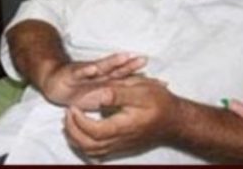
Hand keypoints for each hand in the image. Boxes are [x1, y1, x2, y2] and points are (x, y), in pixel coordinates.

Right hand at [41, 53, 146, 108]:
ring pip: (101, 67)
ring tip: (124, 57)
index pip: (129, 80)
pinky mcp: (73, 74)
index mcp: (109, 82)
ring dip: (112, 62)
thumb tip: (139, 107)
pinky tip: (93, 69)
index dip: (144, 81)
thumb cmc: (80, 89)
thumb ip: (119, 99)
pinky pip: (80, 72)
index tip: (163, 82)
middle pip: (118, 70)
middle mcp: (100, 76)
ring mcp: (87, 73)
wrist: (55, 82)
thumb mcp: (102, 96)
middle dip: (131, 65)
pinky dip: (86, 70)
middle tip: (144, 60)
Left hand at [63, 76, 177, 158]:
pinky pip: (99, 153)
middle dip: (73, 131)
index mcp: (123, 126)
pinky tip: (82, 133)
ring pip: (92, 151)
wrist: (175, 120)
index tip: (73, 106)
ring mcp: (121, 146)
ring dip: (77, 139)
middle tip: (67, 114)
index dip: (78, 120)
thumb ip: (119, 93)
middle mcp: (120, 140)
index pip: (93, 131)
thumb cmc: (160, 103)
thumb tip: (99, 94)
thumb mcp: (141, 90)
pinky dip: (85, 145)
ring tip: (70, 121)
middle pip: (88, 145)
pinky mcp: (122, 147)